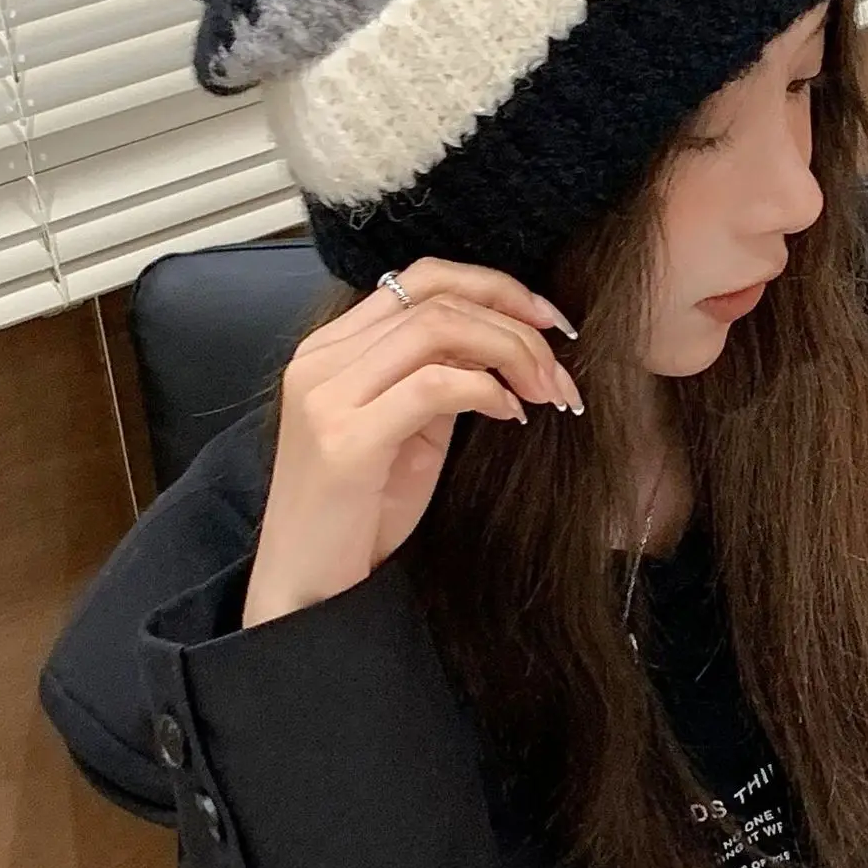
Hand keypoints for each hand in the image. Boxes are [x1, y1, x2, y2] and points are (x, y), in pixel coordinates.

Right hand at [242, 259, 584, 625]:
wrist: (307, 589)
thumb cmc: (360, 515)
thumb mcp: (405, 431)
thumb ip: (435, 378)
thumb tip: (504, 346)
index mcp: (331, 348)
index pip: (421, 278)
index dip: (495, 286)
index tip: (549, 320)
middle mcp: (321, 359)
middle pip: (437, 296)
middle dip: (516, 322)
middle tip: (561, 368)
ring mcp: (327, 396)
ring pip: (439, 329)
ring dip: (512, 353)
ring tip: (546, 392)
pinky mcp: (346, 440)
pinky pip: (435, 385)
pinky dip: (487, 391)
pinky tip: (512, 416)